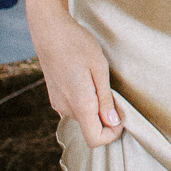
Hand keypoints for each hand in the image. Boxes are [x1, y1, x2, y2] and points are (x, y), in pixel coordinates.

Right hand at [33, 15, 122, 147]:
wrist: (49, 31)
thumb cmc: (77, 45)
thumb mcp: (99, 67)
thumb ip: (106, 98)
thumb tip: (113, 122)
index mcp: (80, 103)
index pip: (95, 139)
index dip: (112, 134)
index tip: (121, 115)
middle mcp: (66, 108)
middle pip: (90, 129)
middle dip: (106, 118)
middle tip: (113, 92)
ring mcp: (58, 104)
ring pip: (83, 118)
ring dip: (95, 108)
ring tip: (98, 81)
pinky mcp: (55, 97)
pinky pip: (74, 108)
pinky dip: (85, 102)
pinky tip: (87, 80)